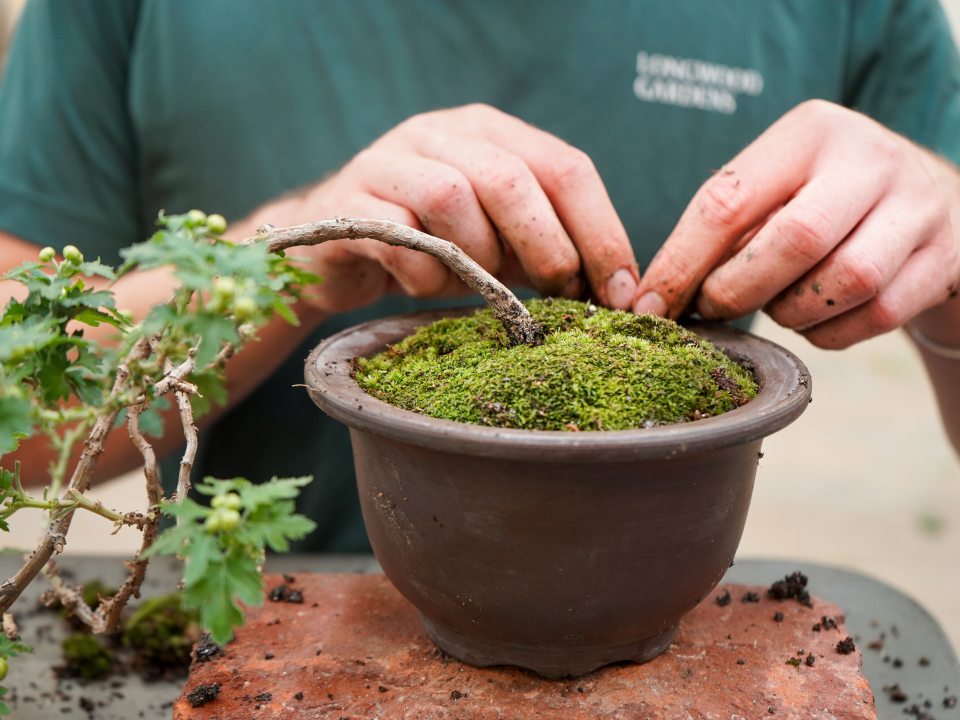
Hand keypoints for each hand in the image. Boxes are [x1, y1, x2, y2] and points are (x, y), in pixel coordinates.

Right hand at [267, 104, 637, 314]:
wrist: (333, 250)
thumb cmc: (430, 246)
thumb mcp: (497, 241)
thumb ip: (544, 247)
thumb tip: (612, 289)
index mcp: (488, 132)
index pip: (564, 166)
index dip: (601, 230)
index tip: (621, 289)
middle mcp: (439, 134)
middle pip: (511, 178)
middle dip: (547, 246)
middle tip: (558, 293)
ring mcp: (388, 161)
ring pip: (452, 197)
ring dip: (477, 258)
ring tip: (473, 284)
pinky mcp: (349, 203)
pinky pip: (400, 239)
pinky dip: (425, 275)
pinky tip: (425, 287)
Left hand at [632, 100, 959, 348]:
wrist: (924, 202)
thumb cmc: (820, 199)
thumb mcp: (776, 187)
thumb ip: (725, 227)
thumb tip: (657, 295)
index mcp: (810, 132)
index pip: (728, 201)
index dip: (682, 262)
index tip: (651, 305)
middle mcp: (870, 159)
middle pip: (792, 242)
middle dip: (736, 291)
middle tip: (713, 309)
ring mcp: (916, 207)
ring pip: (842, 283)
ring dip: (790, 313)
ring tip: (776, 306)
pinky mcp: (944, 256)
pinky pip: (876, 316)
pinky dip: (830, 332)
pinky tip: (816, 318)